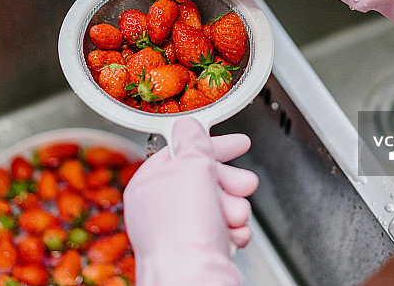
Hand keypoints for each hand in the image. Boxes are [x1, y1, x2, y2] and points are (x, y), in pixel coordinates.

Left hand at [124, 116, 258, 285]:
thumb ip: (193, 141)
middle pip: (205, 179)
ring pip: (218, 205)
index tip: (239, 143)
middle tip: (243, 185)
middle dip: (230, 182)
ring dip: (234, 207)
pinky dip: (234, 230)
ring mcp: (179, 231)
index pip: (184, 152)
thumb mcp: (190, 166)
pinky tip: (233, 234)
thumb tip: (188, 123)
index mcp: (150, 183)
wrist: (193, 278)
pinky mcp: (198, 250)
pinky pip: (223, 230)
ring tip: (234, 216)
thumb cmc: (183, 227)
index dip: (214, 145)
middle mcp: (160, 208)